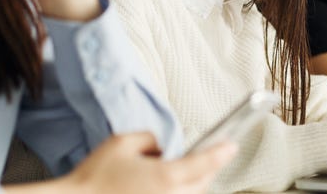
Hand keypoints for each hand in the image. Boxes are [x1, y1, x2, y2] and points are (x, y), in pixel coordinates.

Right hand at [54, 132, 236, 193]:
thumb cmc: (95, 176)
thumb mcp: (122, 142)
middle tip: (207, 156)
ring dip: (194, 185)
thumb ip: (151, 138)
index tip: (232, 146)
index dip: (221, 153)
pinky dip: (178, 193)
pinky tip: (167, 187)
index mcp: (166, 177)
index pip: (205, 163)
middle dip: (206, 170)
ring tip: (182, 173)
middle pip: (203, 183)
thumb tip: (163, 146)